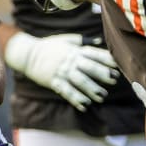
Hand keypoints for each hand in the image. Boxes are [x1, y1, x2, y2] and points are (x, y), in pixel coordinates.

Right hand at [4, 32, 118, 110]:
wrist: (28, 54)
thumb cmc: (50, 46)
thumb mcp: (66, 40)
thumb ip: (83, 41)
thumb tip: (99, 40)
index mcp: (74, 50)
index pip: (93, 54)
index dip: (106, 59)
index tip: (117, 65)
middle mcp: (69, 60)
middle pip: (88, 67)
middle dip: (102, 74)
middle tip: (114, 80)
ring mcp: (61, 71)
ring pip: (79, 81)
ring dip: (91, 89)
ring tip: (101, 96)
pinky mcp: (53, 81)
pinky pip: (66, 91)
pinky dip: (75, 98)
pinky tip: (84, 105)